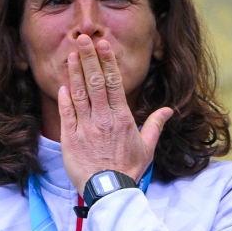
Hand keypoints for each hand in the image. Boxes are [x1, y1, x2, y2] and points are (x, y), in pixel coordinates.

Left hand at [58, 35, 172, 195]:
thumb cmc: (129, 170)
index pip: (113, 83)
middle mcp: (103, 118)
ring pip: (79, 94)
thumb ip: (155, 124)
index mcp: (122, 117)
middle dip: (88, 58)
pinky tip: (63, 85)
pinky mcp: (71, 139)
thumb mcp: (147, 147)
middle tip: (82, 38)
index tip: (102, 44)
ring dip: (75, 73)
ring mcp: (86, 128)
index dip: (106, 62)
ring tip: (71, 54)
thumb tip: (168, 110)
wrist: (111, 192)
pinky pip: (67, 114)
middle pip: (95, 82)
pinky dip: (65, 99)